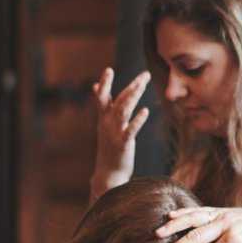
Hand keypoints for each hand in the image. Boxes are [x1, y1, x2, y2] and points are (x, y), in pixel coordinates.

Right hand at [90, 68, 148, 198]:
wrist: (108, 172)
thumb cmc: (109, 146)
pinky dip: (137, 120)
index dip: (105, 83)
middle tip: (144, 75)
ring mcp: (114, 133)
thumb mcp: (104, 124)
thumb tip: (96, 86)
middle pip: (119, 100)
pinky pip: (131, 130)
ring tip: (142, 85)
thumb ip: (104, 105)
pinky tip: (146, 111)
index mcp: (103, 118)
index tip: (108, 69)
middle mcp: (107, 123)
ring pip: (124, 111)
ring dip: (133, 97)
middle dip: (132, 87)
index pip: (103, 97)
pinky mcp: (123, 144)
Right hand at [156, 205, 241, 242]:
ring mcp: (221, 215)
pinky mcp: (219, 210)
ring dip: (175, 226)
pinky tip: (170, 216)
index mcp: (234, 239)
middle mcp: (225, 224)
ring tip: (159, 233)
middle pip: (196, 237)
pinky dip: (184, 213)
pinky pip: (199, 210)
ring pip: (194, 218)